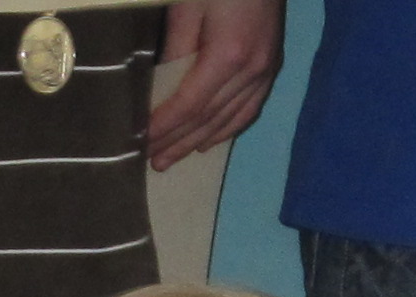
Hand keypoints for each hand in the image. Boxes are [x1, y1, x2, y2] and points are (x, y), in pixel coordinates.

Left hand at [149, 0, 282, 172]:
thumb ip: (176, 50)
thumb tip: (160, 88)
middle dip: (178, 142)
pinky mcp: (273, 64)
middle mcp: (252, 70)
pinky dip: (229, 128)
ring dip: (200, 141)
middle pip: (209, 118)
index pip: (190, 105)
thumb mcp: (188, 8)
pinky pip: (251, 107)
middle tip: (153, 162)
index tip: (142, 142)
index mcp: (228, 55)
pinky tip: (211, 140)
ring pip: (230, 118)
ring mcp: (267, 68)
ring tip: (174, 158)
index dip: (165, 127)